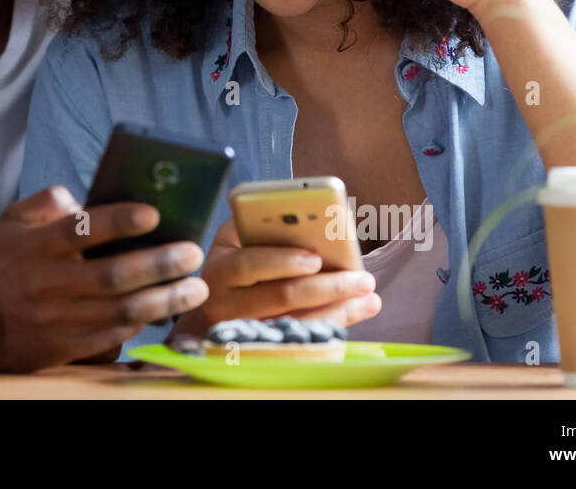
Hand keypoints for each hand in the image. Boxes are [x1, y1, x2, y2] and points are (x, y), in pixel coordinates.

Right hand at [0, 186, 208, 371]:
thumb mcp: (11, 222)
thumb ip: (46, 201)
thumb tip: (80, 196)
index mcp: (36, 246)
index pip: (81, 230)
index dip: (119, 222)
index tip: (153, 214)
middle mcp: (47, 284)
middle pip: (112, 275)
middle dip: (159, 264)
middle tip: (193, 253)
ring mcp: (57, 319)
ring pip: (120, 311)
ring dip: (164, 300)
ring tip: (196, 288)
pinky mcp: (64, 348)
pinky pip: (111, 337)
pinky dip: (141, 324)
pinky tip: (166, 311)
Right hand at [171, 220, 379, 336]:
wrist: (205, 316)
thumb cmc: (231, 265)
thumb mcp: (232, 240)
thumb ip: (257, 226)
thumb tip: (307, 222)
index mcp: (219, 270)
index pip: (248, 264)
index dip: (281, 261)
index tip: (315, 258)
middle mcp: (224, 305)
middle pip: (279, 297)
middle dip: (326, 287)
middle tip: (362, 279)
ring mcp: (243, 333)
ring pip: (296, 323)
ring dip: (338, 310)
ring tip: (369, 297)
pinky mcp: (262, 352)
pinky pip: (302, 343)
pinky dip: (331, 327)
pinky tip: (354, 313)